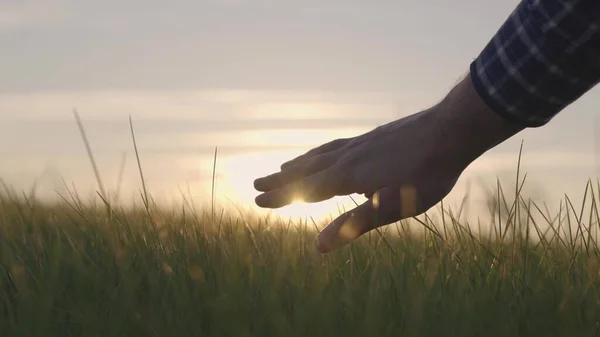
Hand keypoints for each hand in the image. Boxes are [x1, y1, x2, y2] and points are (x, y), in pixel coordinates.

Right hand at [253, 75, 522, 252]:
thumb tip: (318, 247)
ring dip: (298, 162)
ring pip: (320, 154)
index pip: (304, 189)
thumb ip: (353, 225)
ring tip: (284, 165)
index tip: (256, 199)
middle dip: (281, 178)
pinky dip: (321, 152)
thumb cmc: (423, 175)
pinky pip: (336, 145)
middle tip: (256, 181)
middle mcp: (346, 156)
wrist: (450, 131)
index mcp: (346, 176)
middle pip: (305, 168)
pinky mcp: (372, 137)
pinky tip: (328, 152)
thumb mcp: (390, 207)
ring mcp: (359, 143)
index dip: (280, 196)